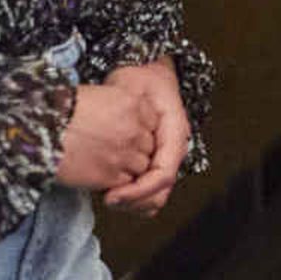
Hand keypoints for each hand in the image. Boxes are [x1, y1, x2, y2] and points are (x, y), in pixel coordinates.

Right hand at [54, 76, 156, 195]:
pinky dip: (116, 182)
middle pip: (148, 146)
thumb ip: (119, 108)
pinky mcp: (111, 177)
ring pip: (140, 168)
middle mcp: (134, 129)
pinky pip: (125, 183)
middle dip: (135, 150)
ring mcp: (125, 155)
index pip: (153, 122)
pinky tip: (97, 171)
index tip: (126, 132)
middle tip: (112, 149)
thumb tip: (126, 121)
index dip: (140, 129)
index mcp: (132, 104)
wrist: (35, 131)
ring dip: (126, 167)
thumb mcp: (95, 96)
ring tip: (103, 160)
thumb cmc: (57, 110)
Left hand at [94, 59, 189, 213]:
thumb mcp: (135, 87)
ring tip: (108, 197)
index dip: (138, 191)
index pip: (162, 175)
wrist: (148, 75)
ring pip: (156, 197)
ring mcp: (164, 159)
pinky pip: (148, 191)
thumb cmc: (141, 80)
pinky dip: (133, 199)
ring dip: (133, 204)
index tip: (111, 196)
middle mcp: (173, 152)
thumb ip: (131, 108)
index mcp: (174, 135)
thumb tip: (125, 134)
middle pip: (160, 193)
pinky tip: (113, 192)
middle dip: (134, 203)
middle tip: (106, 200)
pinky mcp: (154, 163)